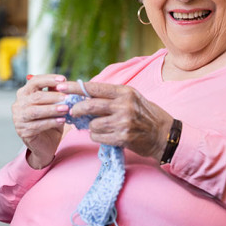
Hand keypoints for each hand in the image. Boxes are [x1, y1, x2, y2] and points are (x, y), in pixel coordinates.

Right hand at [12, 74, 69, 167]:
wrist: (46, 144)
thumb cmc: (50, 121)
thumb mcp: (53, 105)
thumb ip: (54, 93)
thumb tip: (62, 83)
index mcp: (24, 94)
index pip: (34, 81)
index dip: (49, 79)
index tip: (63, 79)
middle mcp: (18, 104)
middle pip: (35, 96)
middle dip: (53, 96)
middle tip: (67, 97)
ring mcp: (18, 118)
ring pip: (35, 111)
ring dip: (52, 109)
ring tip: (65, 109)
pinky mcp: (23, 131)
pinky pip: (37, 125)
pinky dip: (51, 122)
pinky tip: (61, 120)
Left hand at [57, 81, 174, 160]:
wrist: (164, 134)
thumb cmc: (145, 115)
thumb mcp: (132, 98)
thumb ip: (111, 96)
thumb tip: (85, 95)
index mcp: (124, 92)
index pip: (94, 87)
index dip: (75, 88)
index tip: (61, 87)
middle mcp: (124, 105)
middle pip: (89, 105)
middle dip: (76, 109)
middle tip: (71, 112)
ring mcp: (123, 122)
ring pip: (92, 124)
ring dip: (90, 127)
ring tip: (99, 127)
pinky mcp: (123, 137)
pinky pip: (98, 137)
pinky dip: (98, 137)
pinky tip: (107, 136)